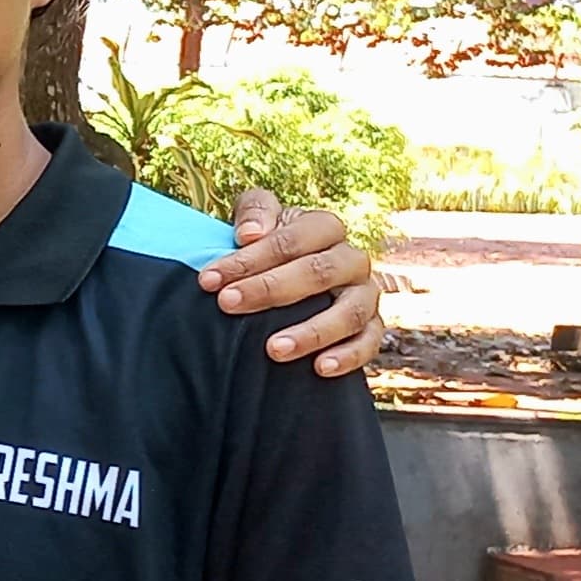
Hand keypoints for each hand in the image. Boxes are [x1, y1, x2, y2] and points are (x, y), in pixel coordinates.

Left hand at [200, 190, 382, 375]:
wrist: (287, 283)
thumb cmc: (267, 250)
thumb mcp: (255, 223)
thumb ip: (253, 212)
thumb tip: (251, 233)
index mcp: (325, 228)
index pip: (292, 239)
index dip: (250, 258)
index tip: (209, 279)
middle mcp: (352, 260)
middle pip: (319, 272)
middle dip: (269, 289)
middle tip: (227, 304)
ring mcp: (365, 294)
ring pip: (350, 311)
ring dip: (311, 332)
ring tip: (273, 349)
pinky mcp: (371, 327)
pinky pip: (369, 342)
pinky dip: (348, 356)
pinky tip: (319, 368)